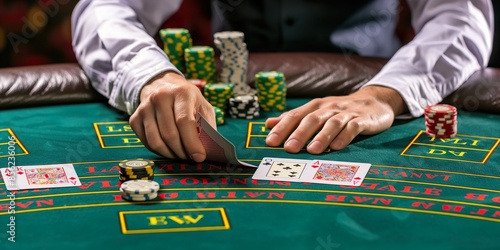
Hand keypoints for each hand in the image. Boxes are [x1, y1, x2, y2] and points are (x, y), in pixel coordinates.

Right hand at [129, 71, 215, 161]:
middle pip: (169, 134)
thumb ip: (207, 125)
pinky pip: (146, 142)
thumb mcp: (202, 106)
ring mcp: (145, 107)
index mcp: (181, 92)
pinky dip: (159, 151)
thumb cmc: (187, 100)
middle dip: (182, 152)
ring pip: (156, 141)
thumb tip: (208, 149)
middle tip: (190, 157)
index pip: (184, 121)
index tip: (199, 157)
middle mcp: (160, 97)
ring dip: (170, 154)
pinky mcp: (134, 118)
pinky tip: (168, 148)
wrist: (162, 85)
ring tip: (180, 154)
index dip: (192, 143)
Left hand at [265, 86, 406, 153]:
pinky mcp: (362, 119)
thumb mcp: (316, 112)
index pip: (295, 116)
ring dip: (321, 137)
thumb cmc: (340, 111)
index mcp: (314, 107)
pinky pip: (353, 128)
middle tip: (288, 148)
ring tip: (312, 150)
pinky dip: (344, 137)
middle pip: (311, 119)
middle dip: (299, 134)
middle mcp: (328, 108)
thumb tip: (268, 124)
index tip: (270, 142)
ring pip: (331, 124)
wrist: (375, 101)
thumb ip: (294, 119)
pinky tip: (337, 147)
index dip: (282, 128)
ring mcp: (346, 113)